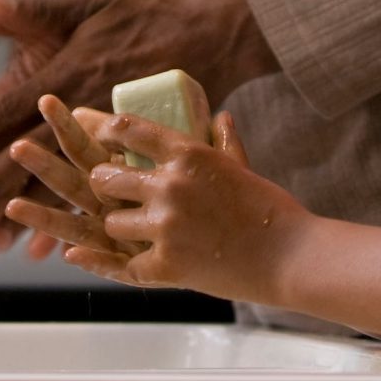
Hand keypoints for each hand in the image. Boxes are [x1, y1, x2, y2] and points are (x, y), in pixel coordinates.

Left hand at [0, 0, 275, 254]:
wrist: (214, 32)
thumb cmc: (149, 11)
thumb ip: (35, 8)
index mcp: (73, 72)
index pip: (15, 105)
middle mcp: (89, 112)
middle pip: (30, 155)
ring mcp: (116, 140)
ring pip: (61, 186)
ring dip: (22, 216)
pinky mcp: (139, 157)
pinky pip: (102, 197)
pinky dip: (76, 221)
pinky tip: (49, 249)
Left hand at [38, 108, 306, 303]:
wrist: (290, 256)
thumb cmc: (270, 209)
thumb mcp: (242, 167)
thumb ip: (224, 142)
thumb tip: (220, 116)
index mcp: (189, 154)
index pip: (130, 130)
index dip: (107, 131)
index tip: (99, 134)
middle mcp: (171, 185)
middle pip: (106, 177)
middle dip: (102, 183)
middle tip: (104, 187)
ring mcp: (166, 226)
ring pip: (111, 221)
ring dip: (117, 226)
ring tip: (128, 229)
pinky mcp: (166, 264)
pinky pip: (121, 265)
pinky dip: (111, 264)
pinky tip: (90, 258)